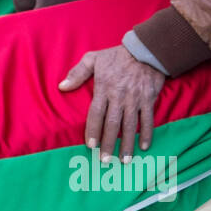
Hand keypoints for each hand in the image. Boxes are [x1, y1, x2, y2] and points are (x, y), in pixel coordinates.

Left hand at [59, 44, 164, 160]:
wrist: (146, 50)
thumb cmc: (117, 55)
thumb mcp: (93, 59)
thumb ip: (77, 73)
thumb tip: (62, 87)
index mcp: (104, 88)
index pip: (96, 114)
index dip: (93, 131)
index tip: (90, 145)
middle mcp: (120, 97)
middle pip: (112, 125)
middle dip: (109, 144)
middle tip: (105, 160)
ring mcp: (135, 100)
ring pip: (130, 126)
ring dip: (127, 145)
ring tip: (124, 160)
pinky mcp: (149, 100)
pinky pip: (148, 121)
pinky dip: (147, 134)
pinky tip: (144, 147)